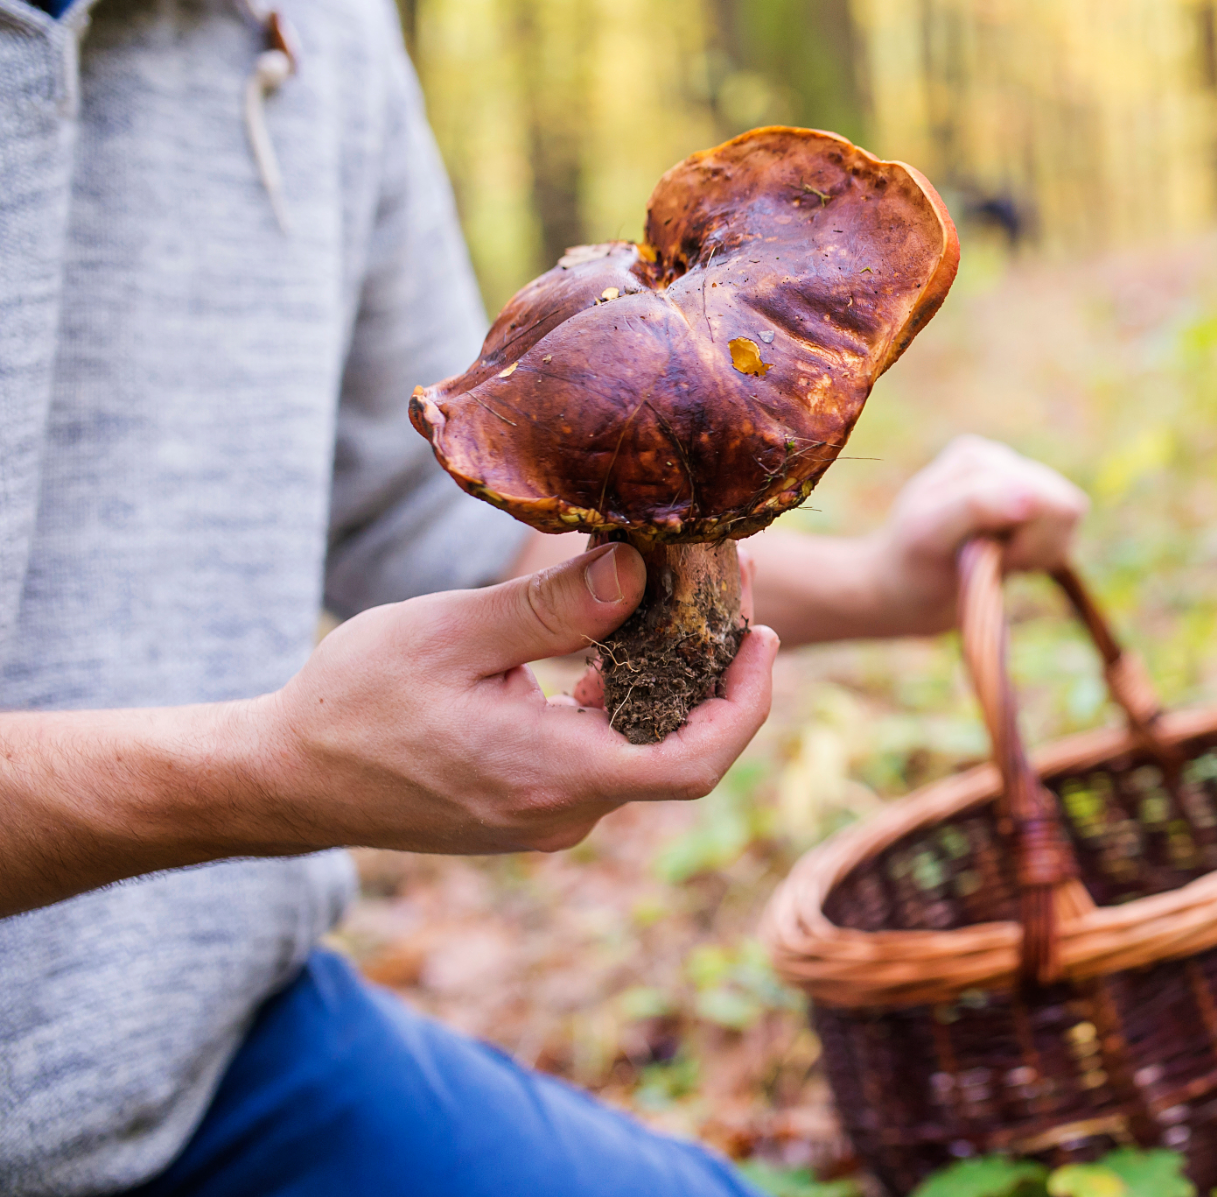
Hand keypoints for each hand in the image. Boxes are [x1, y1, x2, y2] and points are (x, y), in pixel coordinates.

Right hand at [255, 543, 777, 853]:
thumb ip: (553, 606)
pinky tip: (613, 645)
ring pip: (641, 751)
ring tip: (679, 599)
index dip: (747, 703)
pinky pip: (603, 756)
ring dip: (671, 683)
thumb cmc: (353, 703)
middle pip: (679, 749)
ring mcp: (547, 817)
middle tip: (728, 591)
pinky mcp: (529, 806)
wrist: (285, 779)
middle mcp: (562, 812)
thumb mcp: (453, 633)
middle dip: (716, 672)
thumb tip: (640, 568)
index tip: (764, 636)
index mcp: (552, 775)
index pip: (694, 762)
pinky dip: (624, 702)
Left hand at [867, 434, 1089, 635]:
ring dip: (1039, 554)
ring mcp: (1018, 485)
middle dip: (1034, 546)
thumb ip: (975, 506)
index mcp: (977, 459)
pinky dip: (1043, 558)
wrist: (903, 592)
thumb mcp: (930, 533)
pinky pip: (1066, 535)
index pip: (1041, 497)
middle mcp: (1002, 463)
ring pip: (1070, 519)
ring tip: (997, 562)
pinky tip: (1008, 562)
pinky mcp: (1031, 512)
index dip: (1024, 540)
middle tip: (991, 562)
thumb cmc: (911, 564)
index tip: (982, 559)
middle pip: (1065, 506)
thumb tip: (1029, 495)